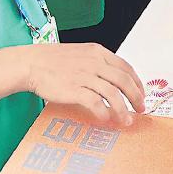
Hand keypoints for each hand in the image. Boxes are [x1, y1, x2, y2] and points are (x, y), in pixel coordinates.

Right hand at [24, 43, 145, 126]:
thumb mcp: (81, 54)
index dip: (137, 83)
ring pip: (113, 94)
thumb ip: (98, 63)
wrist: (32, 63)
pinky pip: (96, 103)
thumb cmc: (54, 60)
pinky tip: (106, 119)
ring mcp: (85, 76)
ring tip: (126, 120)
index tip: (141, 94)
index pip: (126, 68)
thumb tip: (113, 80)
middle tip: (140, 109)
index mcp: (98, 52)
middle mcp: (95, 63)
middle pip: (124, 81)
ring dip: (123, 110)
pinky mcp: (74, 89)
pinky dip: (104, 112)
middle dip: (136, 97)